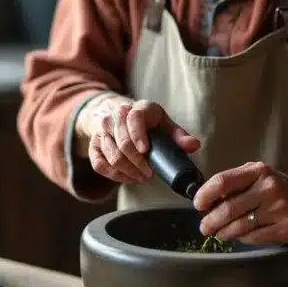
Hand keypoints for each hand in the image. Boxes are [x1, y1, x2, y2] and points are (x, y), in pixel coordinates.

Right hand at [79, 95, 200, 184]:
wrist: (117, 115)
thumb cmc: (146, 123)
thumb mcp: (164, 123)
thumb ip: (179, 135)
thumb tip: (194, 145)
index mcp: (136, 109)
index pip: (133, 119)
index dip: (138, 136)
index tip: (145, 151)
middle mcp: (115, 117)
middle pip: (122, 142)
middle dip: (137, 162)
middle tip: (149, 174)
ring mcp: (102, 131)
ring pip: (111, 154)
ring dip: (127, 171)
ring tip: (141, 177)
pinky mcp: (94, 144)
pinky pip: (99, 163)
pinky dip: (113, 175)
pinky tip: (127, 178)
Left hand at [193, 162, 287, 243]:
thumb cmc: (283, 189)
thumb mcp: (261, 176)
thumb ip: (236, 182)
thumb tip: (207, 198)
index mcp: (258, 172)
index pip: (223, 181)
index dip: (205, 195)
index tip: (198, 205)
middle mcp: (268, 188)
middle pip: (228, 208)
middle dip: (210, 221)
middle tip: (204, 227)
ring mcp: (277, 210)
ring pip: (238, 226)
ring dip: (223, 232)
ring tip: (219, 233)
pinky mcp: (283, 229)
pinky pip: (252, 237)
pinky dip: (241, 239)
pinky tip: (240, 236)